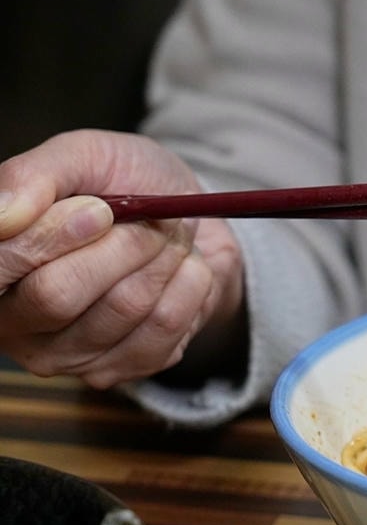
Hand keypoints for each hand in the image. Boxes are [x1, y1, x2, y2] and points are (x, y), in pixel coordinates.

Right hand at [0, 130, 244, 388]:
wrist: (188, 220)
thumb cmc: (124, 185)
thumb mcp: (83, 157)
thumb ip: (35, 177)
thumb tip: (3, 214)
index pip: (1, 265)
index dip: (52, 235)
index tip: (100, 210)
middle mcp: (17, 324)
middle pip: (58, 295)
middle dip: (122, 244)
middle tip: (151, 218)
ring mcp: (71, 355)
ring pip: (122, 308)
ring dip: (162, 259)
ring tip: (169, 237)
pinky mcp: (126, 368)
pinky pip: (166, 326)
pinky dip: (189, 283)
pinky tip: (184, 268)